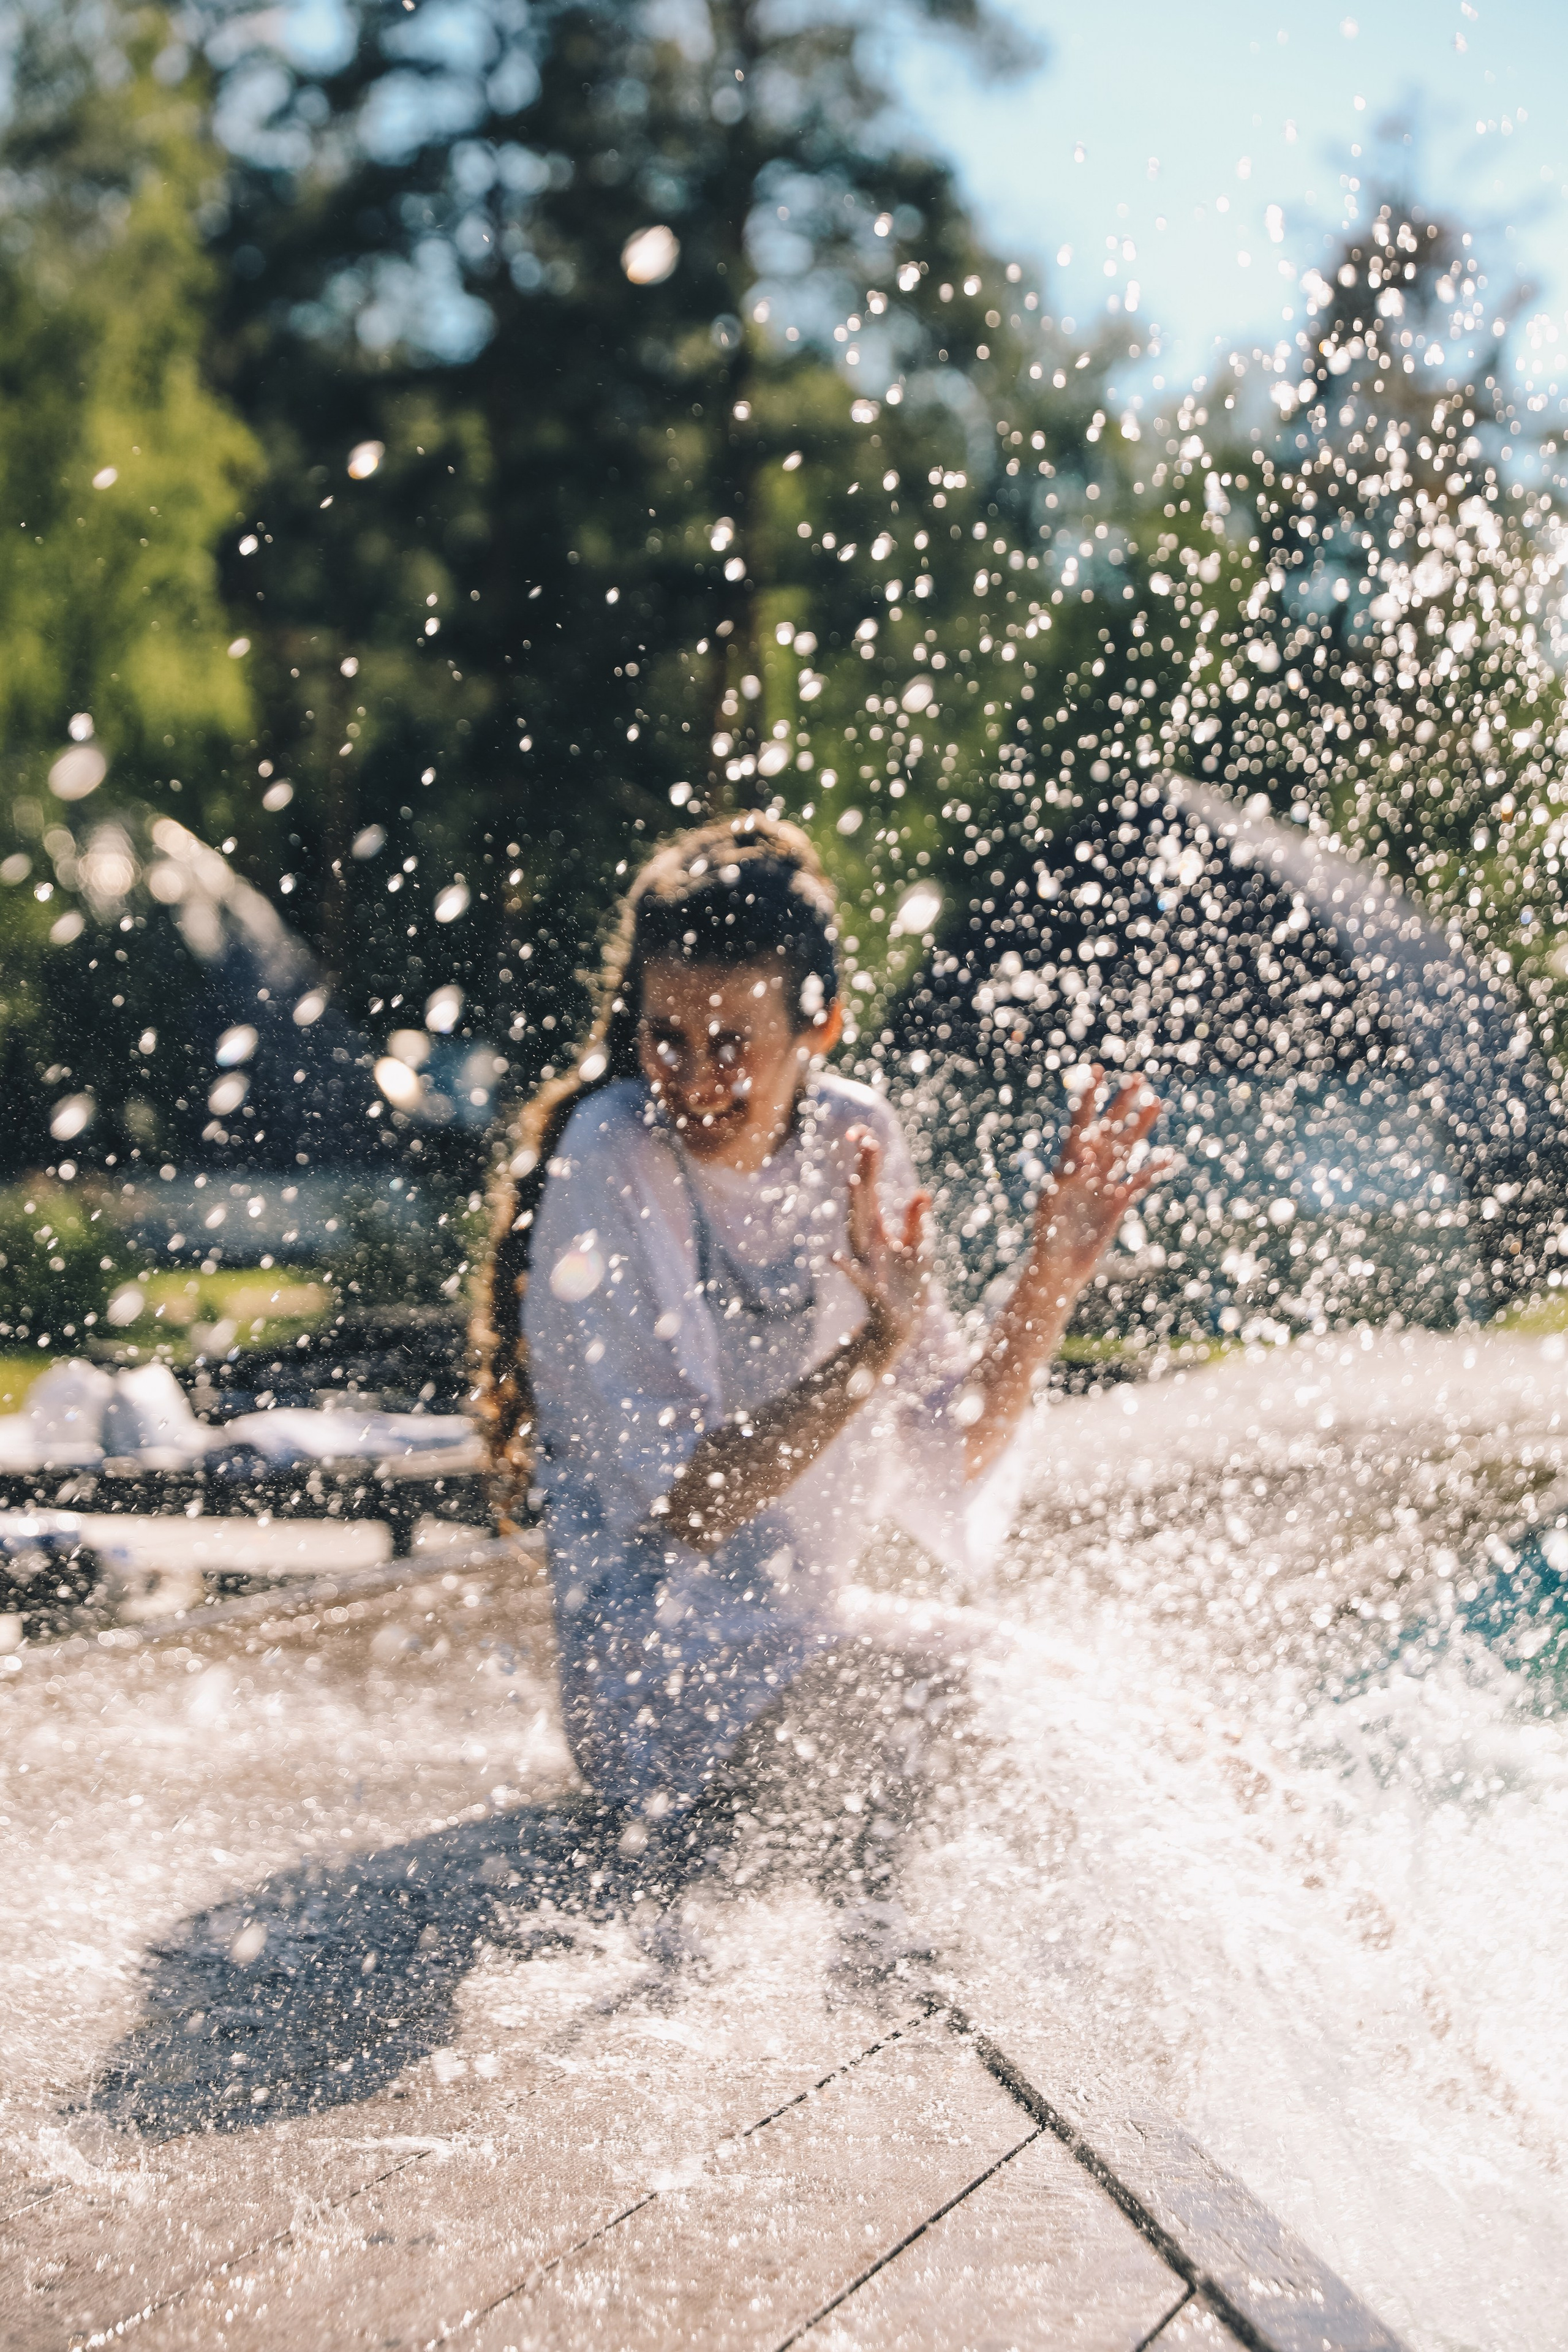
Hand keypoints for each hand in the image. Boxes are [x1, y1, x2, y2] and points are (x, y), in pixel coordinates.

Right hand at [833, 1126, 930, 1359]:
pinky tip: (831, 1258)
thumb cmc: (908, 1283)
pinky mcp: (871, 1288)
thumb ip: (916, 1221)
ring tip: (851, 1182)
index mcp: (879, 1230)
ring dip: (853, 1207)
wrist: (902, 1324)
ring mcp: (868, 1263)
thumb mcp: (919, 1248)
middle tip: (866, 1143)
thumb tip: (922, 1192)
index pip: (871, 1190)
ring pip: (857, 1231)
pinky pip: (856, 1276)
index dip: (868, 1164)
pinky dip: (844, 1267)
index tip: (866, 1135)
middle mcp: (868, 1242)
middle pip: (863, 1202)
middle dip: (864, 1173)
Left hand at [1036, 1068, 1168, 1278]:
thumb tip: (1083, 1154)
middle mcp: (1087, 1170)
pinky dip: (1151, 1171)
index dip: (1089, 1098)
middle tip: (1137, 1078)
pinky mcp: (1117, 1205)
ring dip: (1140, 1127)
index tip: (1098, 1071)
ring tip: (1155, 1103)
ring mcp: (1104, 1185)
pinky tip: (1166, 1158)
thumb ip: (1066, 1177)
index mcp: (1068, 1164)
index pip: (1080, 1124)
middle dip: (1121, 1104)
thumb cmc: (1046, 1237)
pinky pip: (1138, 1183)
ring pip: (1125, 1150)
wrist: (1057, 1267)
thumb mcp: (1051, 1204)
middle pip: (1108, 1130)